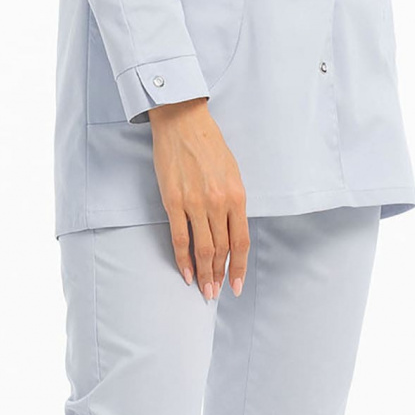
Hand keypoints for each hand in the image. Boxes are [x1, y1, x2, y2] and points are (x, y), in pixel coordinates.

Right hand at [148, 98, 249, 297]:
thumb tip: (231, 230)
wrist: (182, 121)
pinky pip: (180, 238)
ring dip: (204, 273)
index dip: (239, 267)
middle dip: (220, 274)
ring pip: (202, 248)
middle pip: (221, 249)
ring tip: (204, 289)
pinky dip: (183, 259)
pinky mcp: (173, 201)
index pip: (241, 242)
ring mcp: (195, 204)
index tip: (236, 285)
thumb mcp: (232, 172)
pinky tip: (186, 273)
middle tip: (216, 293)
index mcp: (237, 196)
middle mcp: (218, 203)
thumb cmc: (209, 144)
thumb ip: (233, 202)